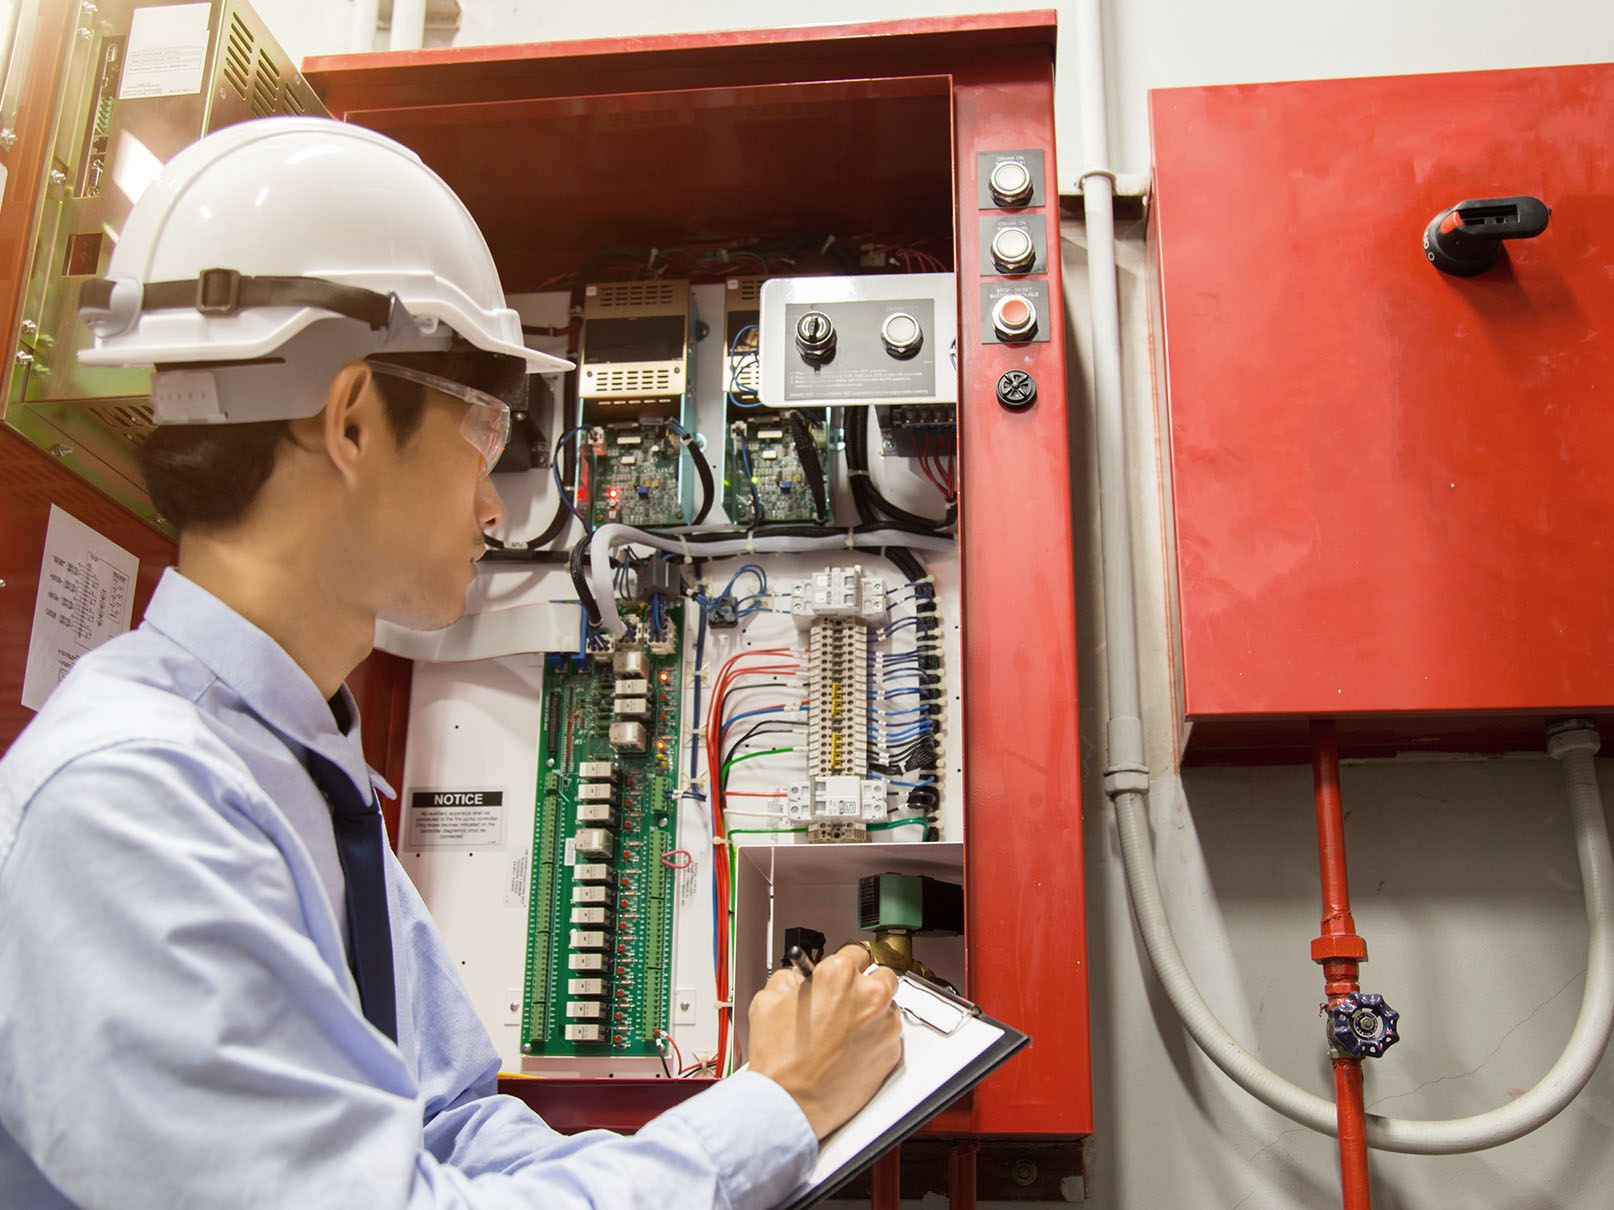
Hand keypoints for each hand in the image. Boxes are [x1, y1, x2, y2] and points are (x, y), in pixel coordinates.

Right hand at [746, 944, 903, 1138]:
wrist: (790, 1102)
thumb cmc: (780, 1059)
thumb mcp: (767, 1001)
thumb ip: (788, 979)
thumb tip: (797, 979)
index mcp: (839, 974)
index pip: (856, 952)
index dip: (843, 965)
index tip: (841, 974)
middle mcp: (869, 995)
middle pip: (882, 975)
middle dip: (866, 985)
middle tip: (847, 1001)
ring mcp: (884, 1025)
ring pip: (889, 1007)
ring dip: (873, 1013)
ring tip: (846, 1031)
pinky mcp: (892, 1052)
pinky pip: (890, 1035)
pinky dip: (877, 1039)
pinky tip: (852, 1049)